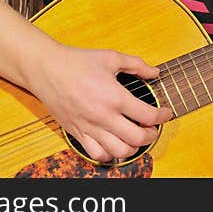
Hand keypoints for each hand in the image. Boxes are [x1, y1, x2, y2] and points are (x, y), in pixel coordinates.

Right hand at [27, 43, 172, 162]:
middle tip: (153, 128)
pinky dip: (109, 154)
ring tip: (135, 138)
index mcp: (114, 96)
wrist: (46, 69)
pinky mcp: (77, 132)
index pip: (147, 115)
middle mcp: (103, 116)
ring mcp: (89, 127)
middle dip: (151, 135)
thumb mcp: (111, 57)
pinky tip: (114, 144)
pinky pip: (96, 154)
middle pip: (137, 138)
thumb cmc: (77, 61)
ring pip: (118, 151)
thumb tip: (155, 72)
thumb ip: (137, 65)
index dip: (162, 116)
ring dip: (133, 148)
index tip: (166, 113)